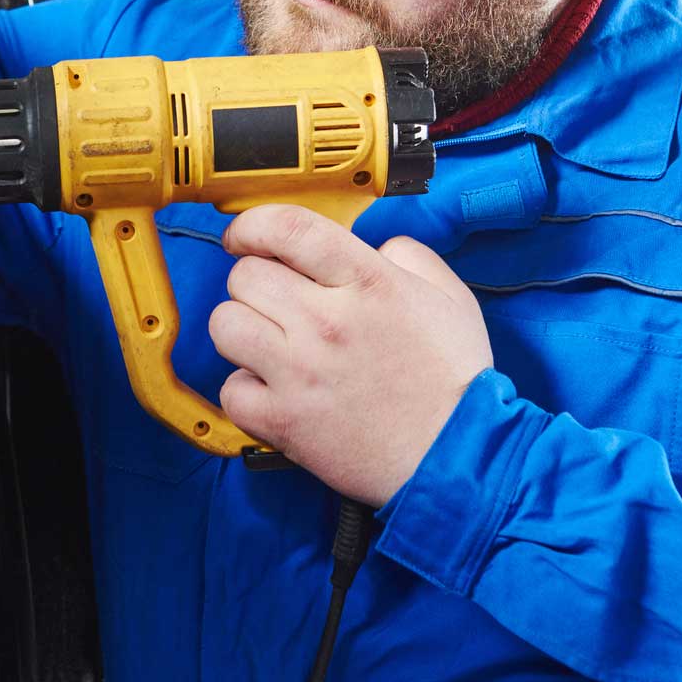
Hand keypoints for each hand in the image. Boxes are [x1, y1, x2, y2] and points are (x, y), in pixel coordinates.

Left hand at [208, 204, 492, 506]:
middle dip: (255, 282)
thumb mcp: (448, 296)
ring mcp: (301, 373)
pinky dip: (245, 389)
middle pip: (245, 275)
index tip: (244, 236)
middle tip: (275, 301)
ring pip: (225, 324)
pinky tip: (275, 390)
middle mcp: (327, 322)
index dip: (252, 223)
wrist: (456, 457)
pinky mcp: (283, 421)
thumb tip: (372, 246)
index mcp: (368, 283)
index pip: (288, 227)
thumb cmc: (454, 380)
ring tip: (270, 343)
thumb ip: (407, 256)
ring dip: (242, 329)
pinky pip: (229, 388)